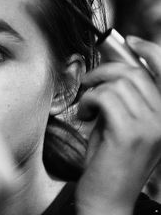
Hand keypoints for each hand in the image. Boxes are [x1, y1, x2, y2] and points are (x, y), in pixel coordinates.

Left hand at [76, 36, 160, 214]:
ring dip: (93, 88)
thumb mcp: (122, 122)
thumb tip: (111, 69)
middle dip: (103, 70)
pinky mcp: (129, 133)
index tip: (129, 40)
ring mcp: (150, 125)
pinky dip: (88, 101)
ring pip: (116, 83)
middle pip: (132, 72)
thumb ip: (123, 96)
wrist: (108, 196)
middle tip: (88, 82)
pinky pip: (104, 97)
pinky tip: (86, 114)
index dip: (150, 50)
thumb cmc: (112, 158)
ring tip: (88, 106)